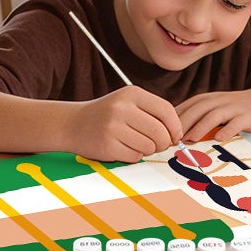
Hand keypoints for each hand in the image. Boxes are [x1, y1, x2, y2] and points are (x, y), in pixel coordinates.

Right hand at [65, 87, 183, 161]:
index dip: (175, 126)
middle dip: (163, 143)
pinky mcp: (107, 145)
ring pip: (149, 146)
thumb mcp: (128, 103)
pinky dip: (133, 156)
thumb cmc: (107, 115)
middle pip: (160, 132)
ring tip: (134, 143)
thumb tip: (178, 134)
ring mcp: (113, 126)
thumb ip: (153, 113)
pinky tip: (122, 148)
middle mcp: (122, 108)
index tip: (175, 136)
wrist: (72, 124)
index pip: (166, 110)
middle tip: (156, 144)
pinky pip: (135, 156)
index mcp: (131, 93)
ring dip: (146, 150)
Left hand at [176, 87, 250, 142]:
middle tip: (171, 140)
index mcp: (207, 100)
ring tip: (189, 140)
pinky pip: (236, 123)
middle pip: (196, 110)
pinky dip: (227, 131)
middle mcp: (218, 101)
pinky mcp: (247, 116)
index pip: (185, 108)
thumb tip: (173, 133)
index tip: (161, 135)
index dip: (172, 120)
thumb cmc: (237, 110)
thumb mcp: (214, 109)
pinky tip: (219, 139)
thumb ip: (196, 118)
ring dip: (200, 127)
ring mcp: (233, 108)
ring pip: (213, 116)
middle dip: (182, 124)